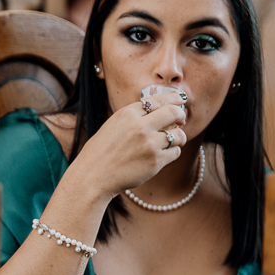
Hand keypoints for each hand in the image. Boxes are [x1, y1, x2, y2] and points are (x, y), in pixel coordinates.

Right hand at [72, 85, 189, 198]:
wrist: (93, 176)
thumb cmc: (101, 152)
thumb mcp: (113, 125)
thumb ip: (133, 117)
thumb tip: (158, 112)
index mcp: (127, 114)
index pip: (157, 100)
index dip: (173, 98)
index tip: (180, 100)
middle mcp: (140, 126)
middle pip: (174, 112)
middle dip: (181, 115)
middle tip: (181, 120)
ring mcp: (149, 144)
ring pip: (178, 134)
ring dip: (178, 137)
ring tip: (172, 141)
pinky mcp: (155, 161)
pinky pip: (175, 152)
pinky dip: (172, 152)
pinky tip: (163, 155)